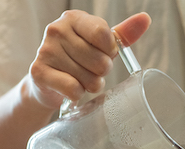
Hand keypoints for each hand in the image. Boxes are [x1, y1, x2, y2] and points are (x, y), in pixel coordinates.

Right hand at [26, 11, 150, 109]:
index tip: (106, 55)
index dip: (110, 52)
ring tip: (82, 80)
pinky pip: (73, 89)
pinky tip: (71, 88)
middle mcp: (57, 30)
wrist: (47, 80)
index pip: (103, 34)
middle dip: (102, 72)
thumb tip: (145, 19)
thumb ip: (123, 34)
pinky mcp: (39, 71)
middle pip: (99, 60)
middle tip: (92, 71)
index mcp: (74, 18)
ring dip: (90, 85)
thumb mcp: (100, 45)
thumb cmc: (79, 59)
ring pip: (88, 78)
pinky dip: (78, 94)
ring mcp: (46, 50)